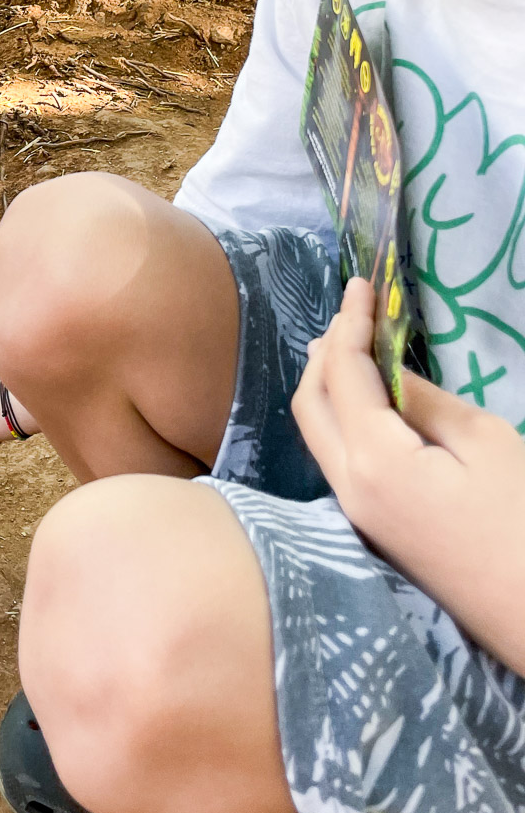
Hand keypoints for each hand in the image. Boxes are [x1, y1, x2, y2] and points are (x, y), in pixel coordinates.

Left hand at [293, 278, 524, 674]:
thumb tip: (389, 367)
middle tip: (351, 312)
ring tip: (351, 345)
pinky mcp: (370, 528)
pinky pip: (335, 457)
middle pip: (309, 402)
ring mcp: (354, 512)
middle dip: (323, 350)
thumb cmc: (522, 523)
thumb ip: (426, 400)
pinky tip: (364, 400)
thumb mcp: (485, 445)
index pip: (342, 372)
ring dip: (325, 383)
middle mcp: (347, 485)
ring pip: (316, 432)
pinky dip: (338, 416)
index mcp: (373, 459)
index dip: (349, 321)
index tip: (360, 284)